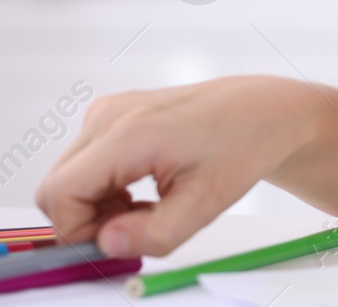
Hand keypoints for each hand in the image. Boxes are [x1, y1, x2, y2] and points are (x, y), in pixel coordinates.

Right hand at [35, 76, 323, 257]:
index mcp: (129, 134)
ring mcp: (109, 110)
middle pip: (57, 187)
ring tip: (147, 206)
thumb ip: (155, 234)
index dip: (79, 230)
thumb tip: (107, 243)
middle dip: (87, 219)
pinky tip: (142, 189)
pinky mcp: (114, 114)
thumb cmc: (242, 148)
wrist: (264, 112)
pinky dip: (103, 186)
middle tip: (139, 224)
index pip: (60, 194)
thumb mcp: (207, 204)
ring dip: (97, 204)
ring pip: (68, 177)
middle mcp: (111, 115)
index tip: (121, 239)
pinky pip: (84, 163)